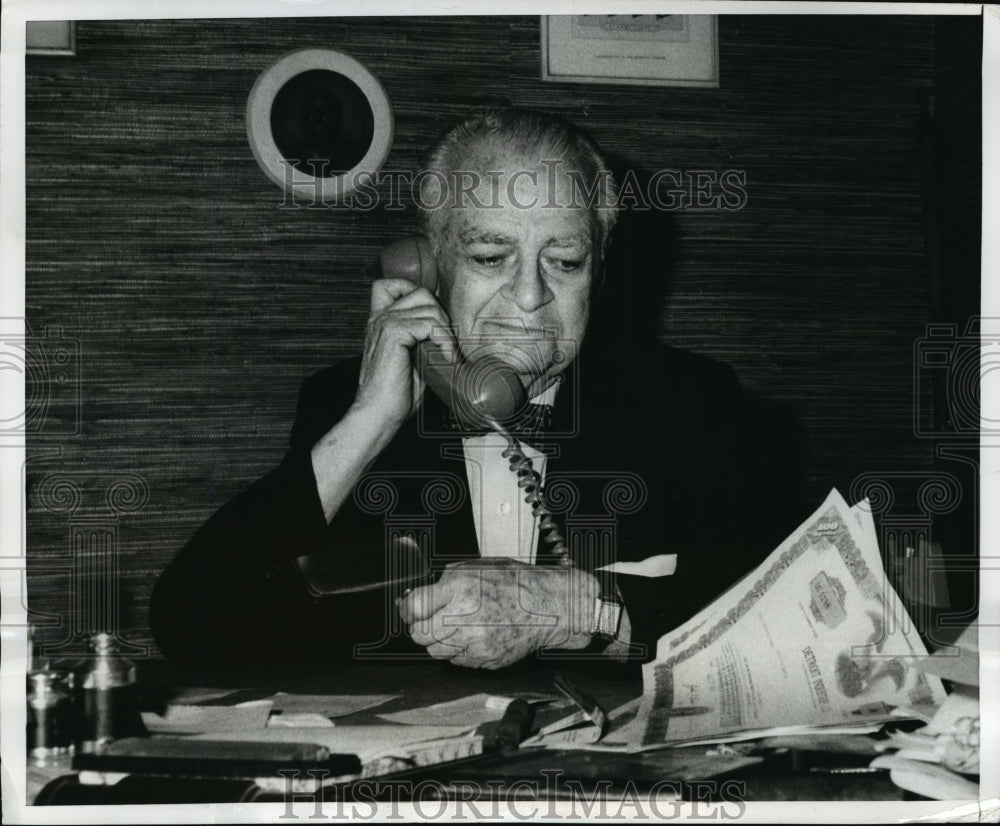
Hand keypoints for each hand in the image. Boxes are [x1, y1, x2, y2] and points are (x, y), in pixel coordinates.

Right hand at [352, 278, 455, 429]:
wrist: (378, 414)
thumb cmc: (395, 395)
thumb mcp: (412, 360)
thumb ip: (423, 341)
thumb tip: (449, 334)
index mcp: (380, 322)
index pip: (391, 285)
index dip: (416, 291)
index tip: (434, 319)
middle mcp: (379, 318)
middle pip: (421, 292)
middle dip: (441, 314)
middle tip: (446, 342)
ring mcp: (384, 323)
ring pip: (429, 307)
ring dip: (446, 331)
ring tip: (448, 353)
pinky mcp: (392, 334)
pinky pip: (430, 324)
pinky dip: (444, 340)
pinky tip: (445, 358)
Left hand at [396, 559, 599, 669]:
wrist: (547, 606)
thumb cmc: (513, 583)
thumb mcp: (473, 568)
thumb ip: (443, 584)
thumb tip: (416, 599)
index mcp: (460, 589)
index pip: (414, 608)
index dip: (410, 609)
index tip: (412, 608)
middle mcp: (465, 618)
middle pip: (420, 634)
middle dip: (422, 627)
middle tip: (432, 618)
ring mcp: (476, 643)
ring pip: (436, 652)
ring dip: (439, 641)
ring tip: (456, 626)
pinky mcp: (485, 660)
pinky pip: (458, 661)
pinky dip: (460, 650)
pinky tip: (473, 635)